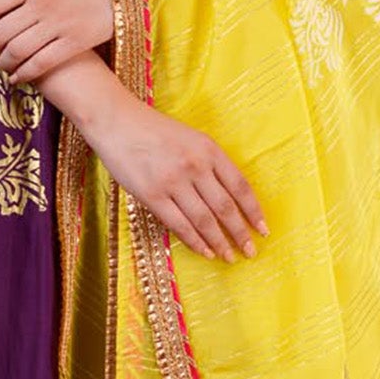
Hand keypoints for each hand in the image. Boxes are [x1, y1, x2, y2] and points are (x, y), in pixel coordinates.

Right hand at [89, 99, 265, 263]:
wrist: (117, 121)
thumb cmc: (154, 130)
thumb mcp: (191, 138)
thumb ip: (210, 163)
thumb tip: (229, 198)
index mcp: (209, 150)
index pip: (240, 186)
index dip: (254, 211)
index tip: (263, 229)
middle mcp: (195, 166)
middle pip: (225, 207)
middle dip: (240, 233)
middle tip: (250, 251)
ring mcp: (173, 181)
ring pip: (204, 220)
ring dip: (219, 242)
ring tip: (229, 257)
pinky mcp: (152, 195)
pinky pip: (179, 225)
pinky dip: (195, 241)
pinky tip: (205, 252)